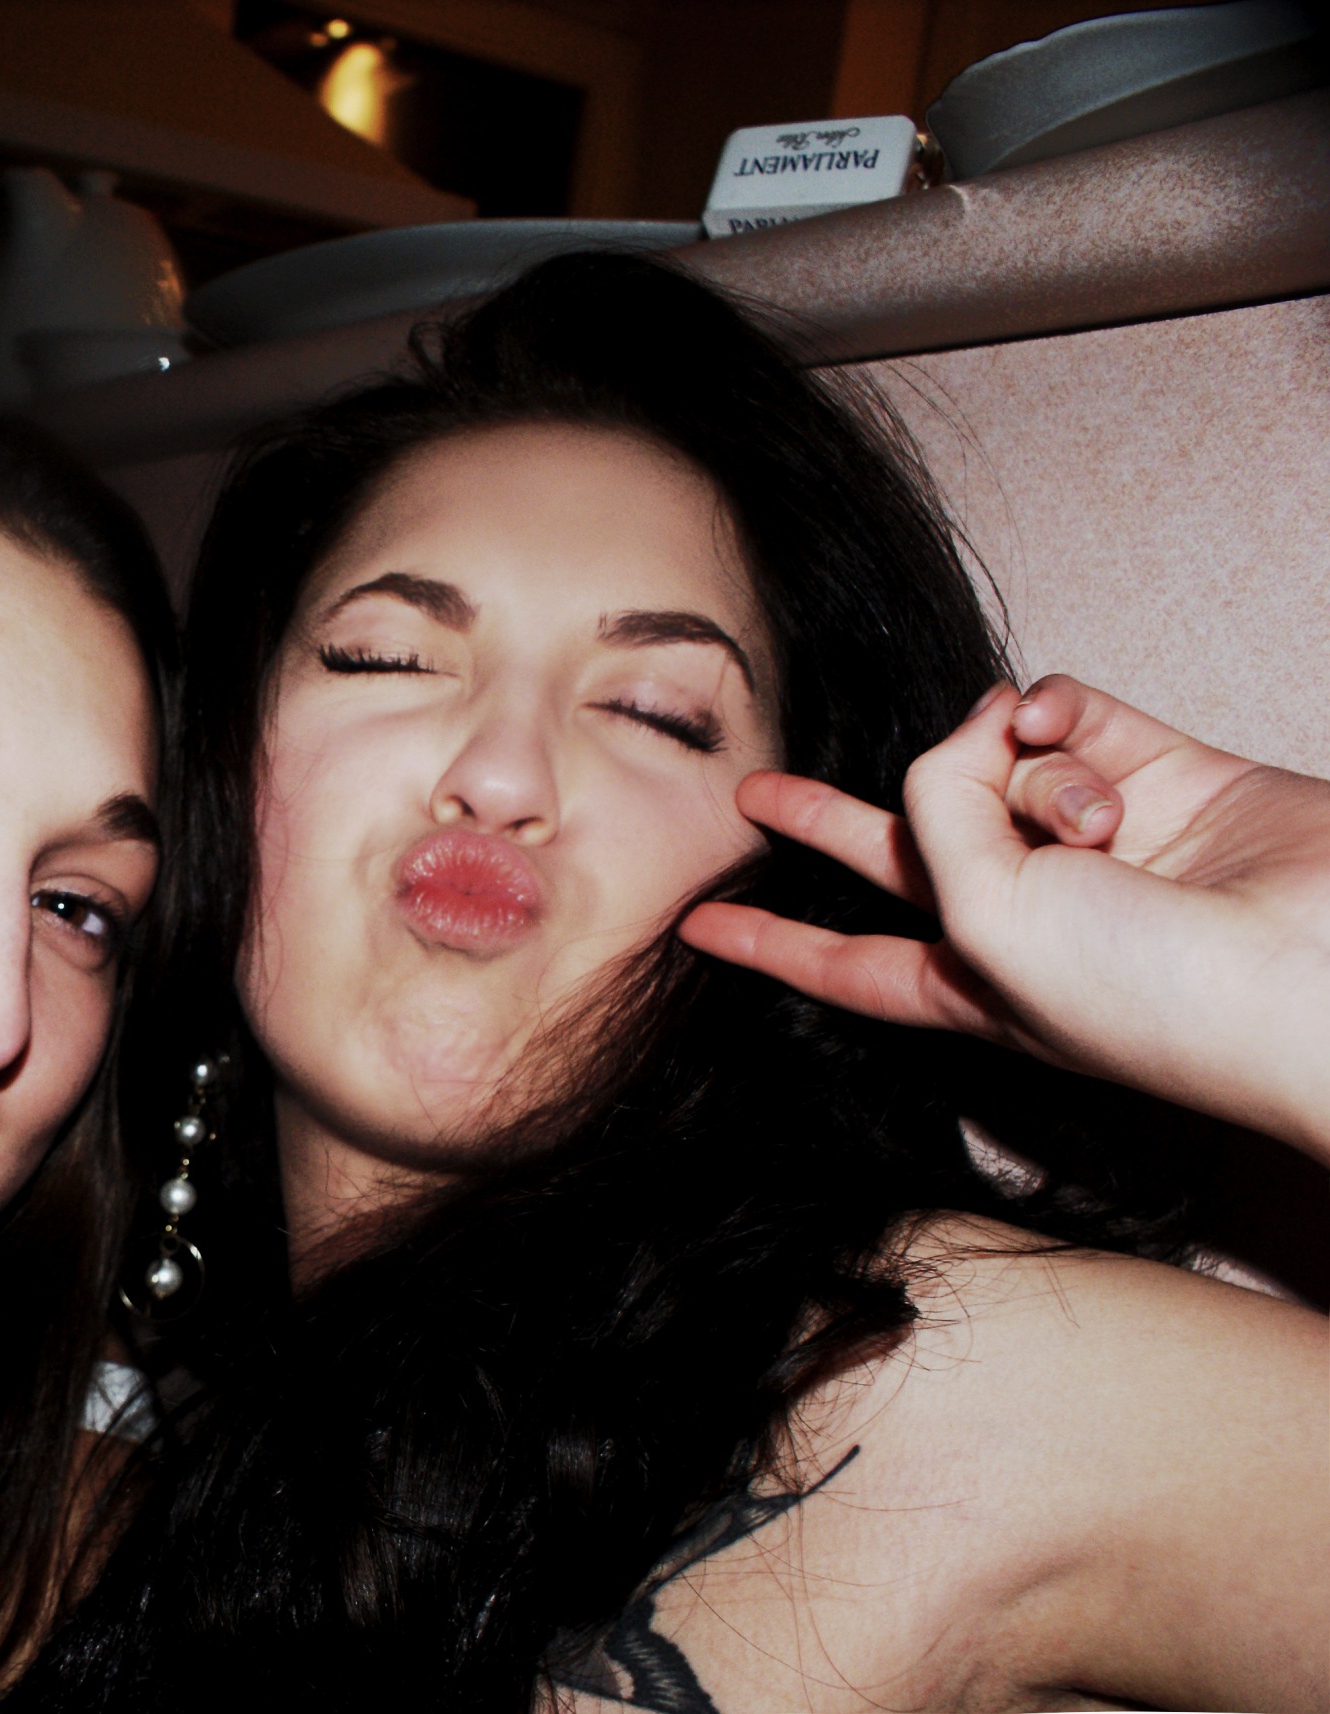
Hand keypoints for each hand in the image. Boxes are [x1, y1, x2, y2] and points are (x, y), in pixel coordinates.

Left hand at [679, 676, 1329, 1159]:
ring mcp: (1093, 842)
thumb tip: (971, 728)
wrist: (1318, 967)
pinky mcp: (1162, 774)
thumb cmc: (1149, 991)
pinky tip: (1062, 729)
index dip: (766, 943)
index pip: (840, 961)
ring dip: (1020, 773)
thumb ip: (934, 815)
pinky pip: (1064, 713)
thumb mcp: (985, 920)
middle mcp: (1023, 913)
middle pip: (900, 850)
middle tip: (750, 793)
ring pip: (994, 763)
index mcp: (968, 982)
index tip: (693, 932)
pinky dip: (1053, 712)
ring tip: (1094, 826)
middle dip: (826, 824)